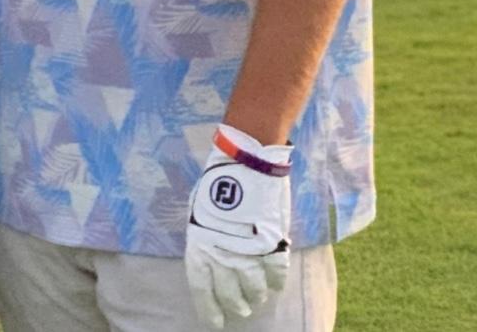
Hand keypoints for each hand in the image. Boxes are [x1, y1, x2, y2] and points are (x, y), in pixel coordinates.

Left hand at [184, 124, 291, 327]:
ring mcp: (250, 252)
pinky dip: (276, 283)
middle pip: (229, 295)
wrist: (248, 161)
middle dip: (235, 306)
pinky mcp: (274, 246)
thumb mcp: (200, 209)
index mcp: (200, 244)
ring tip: (256, 298)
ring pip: (254, 290)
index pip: (202, 289)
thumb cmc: (219, 180)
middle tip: (239, 310)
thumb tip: (209, 260)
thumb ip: (204, 237)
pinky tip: (274, 285)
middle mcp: (223, 254)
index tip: (215, 322)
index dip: (209, 309)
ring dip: (255, 297)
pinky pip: (277, 276)